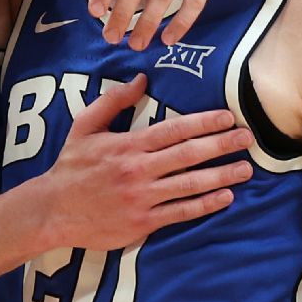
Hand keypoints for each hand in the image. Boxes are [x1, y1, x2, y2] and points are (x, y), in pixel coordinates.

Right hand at [37, 75, 252, 250]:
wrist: (53, 210)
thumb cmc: (71, 166)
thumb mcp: (85, 126)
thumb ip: (113, 101)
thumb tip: (141, 80)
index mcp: (128, 145)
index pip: (174, 130)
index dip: (204, 122)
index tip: (228, 117)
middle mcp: (139, 170)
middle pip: (189, 154)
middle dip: (222, 145)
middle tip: (248, 138)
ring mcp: (142, 197)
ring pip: (190, 184)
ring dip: (222, 175)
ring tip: (246, 168)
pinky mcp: (143, 222)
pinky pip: (181, 212)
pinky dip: (205, 204)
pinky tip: (225, 196)